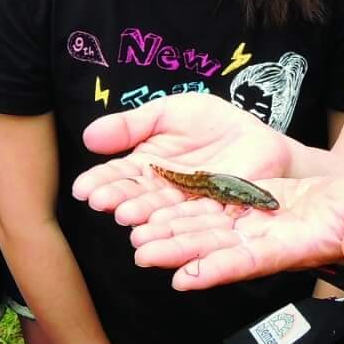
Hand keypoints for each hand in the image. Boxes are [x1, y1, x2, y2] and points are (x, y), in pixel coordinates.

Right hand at [73, 94, 295, 228]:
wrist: (260, 138)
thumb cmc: (211, 124)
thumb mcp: (168, 113)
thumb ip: (132, 125)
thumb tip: (88, 136)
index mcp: (146, 167)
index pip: (119, 176)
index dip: (101, 182)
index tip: (83, 189)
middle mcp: (162, 192)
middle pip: (138, 197)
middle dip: (119, 199)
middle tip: (102, 202)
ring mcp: (188, 206)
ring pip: (163, 213)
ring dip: (143, 217)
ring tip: (127, 219)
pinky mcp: (216, 215)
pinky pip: (198, 221)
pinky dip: (180, 227)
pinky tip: (163, 230)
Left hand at [128, 173, 343, 291]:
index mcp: (291, 248)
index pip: (250, 262)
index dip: (217, 270)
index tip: (185, 279)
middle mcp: (265, 243)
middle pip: (215, 249)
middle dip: (178, 252)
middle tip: (140, 253)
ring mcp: (254, 227)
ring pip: (206, 230)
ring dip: (171, 234)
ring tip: (134, 235)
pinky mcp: (249, 207)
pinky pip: (212, 208)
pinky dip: (185, 210)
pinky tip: (156, 211)